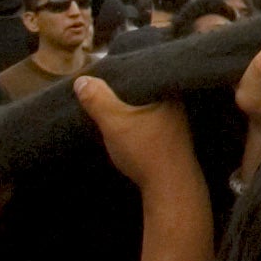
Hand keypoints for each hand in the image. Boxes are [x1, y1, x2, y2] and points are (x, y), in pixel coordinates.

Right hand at [74, 73, 200, 197]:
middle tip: (105, 90)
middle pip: (147, 91)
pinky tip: (129, 130)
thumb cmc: (145, 150)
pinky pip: (154, 125)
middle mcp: (178, 105)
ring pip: (151, 109)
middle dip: (128, 92)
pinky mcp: (175, 143)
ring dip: (134, 111)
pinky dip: (140, 125)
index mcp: (169, 92)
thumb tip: (82, 79)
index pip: (145, 72)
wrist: (170, 188)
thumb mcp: (115, 121)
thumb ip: (97, 99)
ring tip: (113, 108)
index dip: (125, 72)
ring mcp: (179, 125)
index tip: (107, 73)